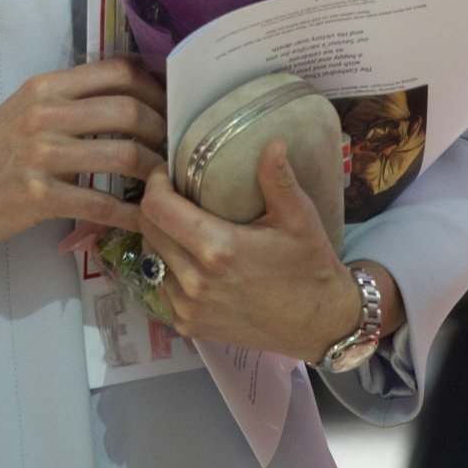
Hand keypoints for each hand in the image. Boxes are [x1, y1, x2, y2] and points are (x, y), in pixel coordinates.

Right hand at [0, 58, 166, 246]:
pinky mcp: (37, 197)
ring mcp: (41, 155)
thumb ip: (71, 100)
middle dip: (164, 131)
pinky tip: (147, 222)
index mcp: (48, 87)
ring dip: (156, 173)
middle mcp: (46, 113)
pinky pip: (100, 204)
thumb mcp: (27, 108)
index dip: (156, 89)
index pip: (119, 72)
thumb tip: (129, 98)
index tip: (173, 108)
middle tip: (179, 150)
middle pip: (129, 110)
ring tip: (170, 184)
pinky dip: (131, 214)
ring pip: (122, 155)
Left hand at [138, 137, 364, 362]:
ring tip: (183, 224)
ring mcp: (189, 308)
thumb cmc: (309, 266)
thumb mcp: (299, 217)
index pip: (157, 208)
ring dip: (161, 237)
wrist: (319, 324)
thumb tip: (272, 141)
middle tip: (175, 193)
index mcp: (219, 249)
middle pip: (148, 230)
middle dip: (156, 205)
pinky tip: (190, 258)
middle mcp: (196, 282)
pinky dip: (168, 268)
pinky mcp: (189, 326)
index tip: (167, 172)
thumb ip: (278, 178)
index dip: (155, 183)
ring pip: (150, 259)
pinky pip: (160, 287)